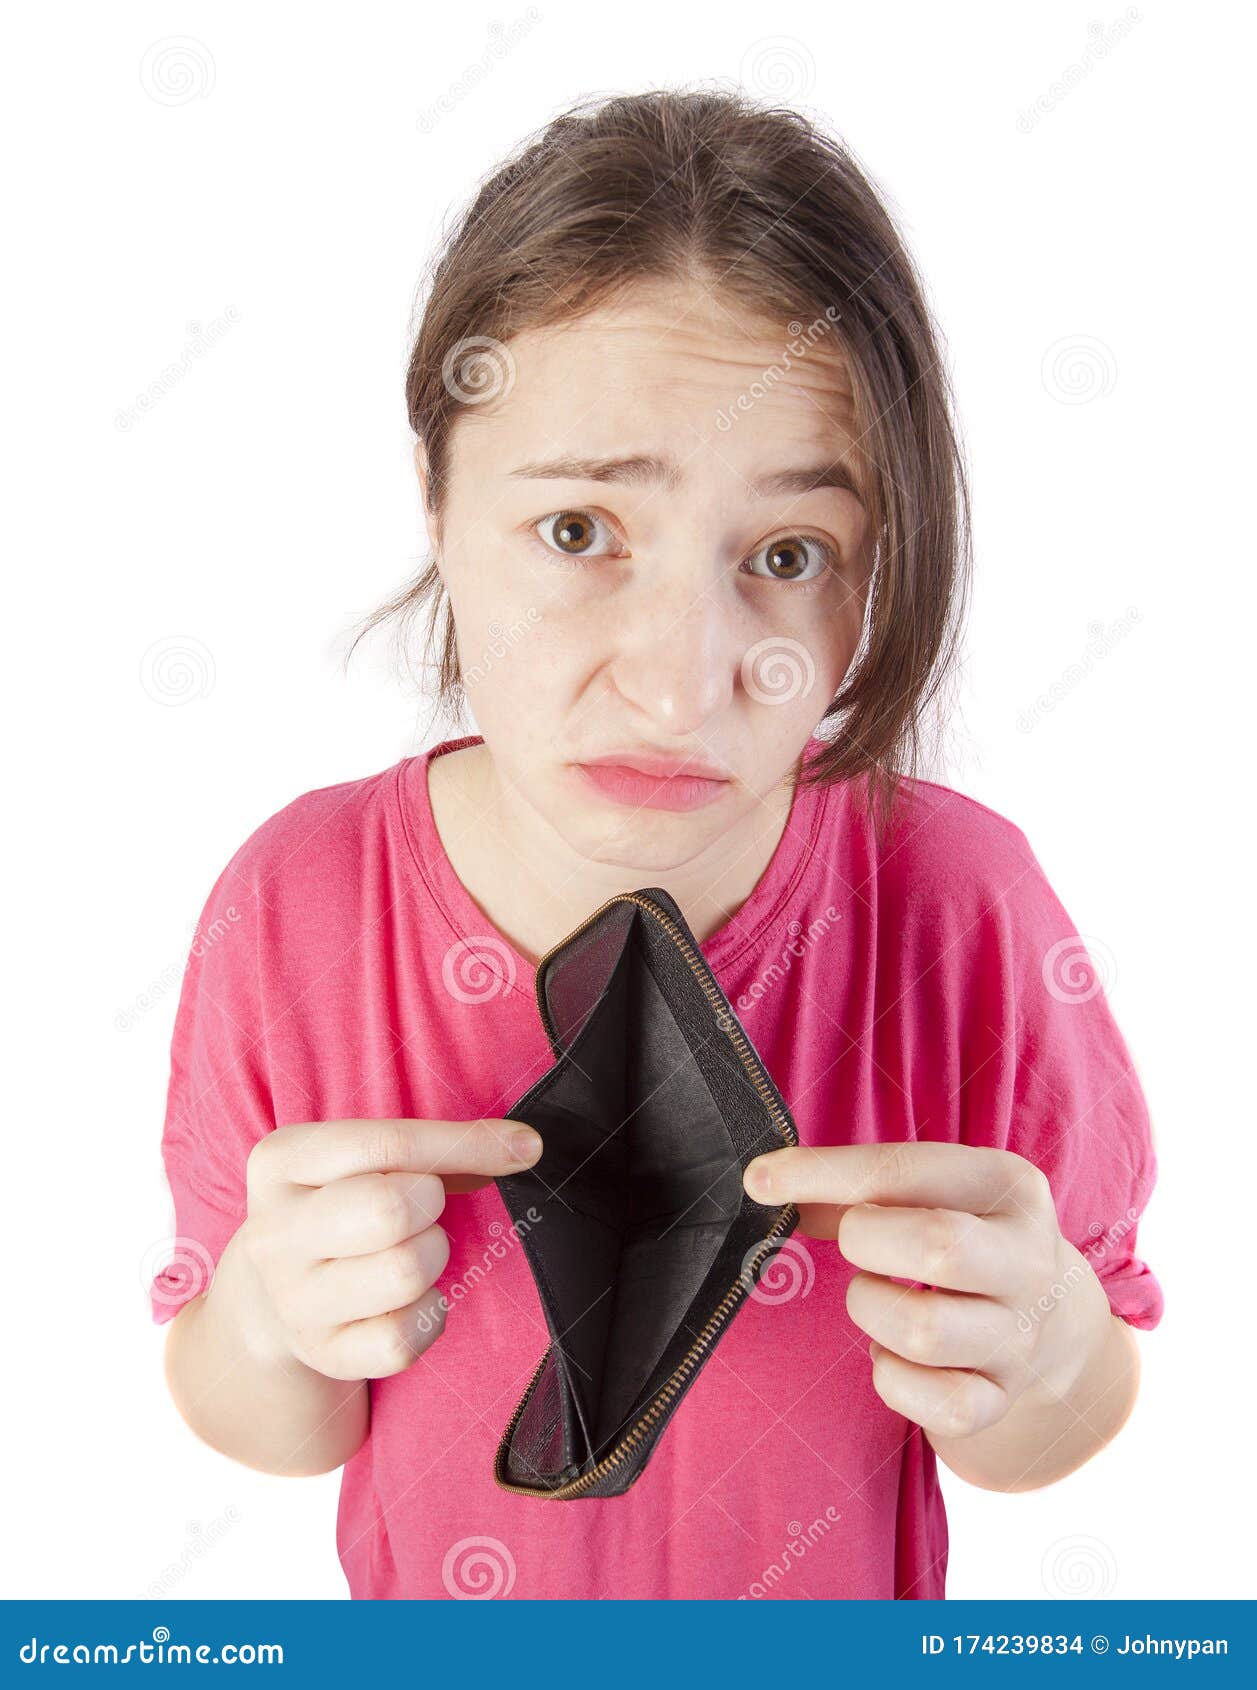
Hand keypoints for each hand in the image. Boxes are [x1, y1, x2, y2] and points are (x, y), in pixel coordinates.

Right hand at [238, 1116, 542, 1379]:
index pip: (388, 1142)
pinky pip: (404, 1339)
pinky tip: (412, 1300)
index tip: (525, 1147)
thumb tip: (523, 1147)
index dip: (468, 1144)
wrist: (276, 1290)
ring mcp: (292, 1301)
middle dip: (430, 1204)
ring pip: (404, 1273)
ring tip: (411, 1250)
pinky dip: (428, 1315)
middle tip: (422, 1209)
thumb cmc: (345, 1202)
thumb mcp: (367, 1158)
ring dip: (432, 1257)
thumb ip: (439, 1145)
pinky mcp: (320, 1355)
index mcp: (281, 1161)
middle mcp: (273, 1233)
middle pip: (390, 1209)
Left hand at [742, 1141, 1111, 1444]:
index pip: (905, 1172)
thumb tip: (767, 1184)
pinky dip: (894, 1379)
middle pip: (939, 1247)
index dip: (822, 1174)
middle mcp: (1028, 1261)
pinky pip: (937, 1404)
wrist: (1043, 1315)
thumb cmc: (957, 1231)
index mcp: (1008, 1187)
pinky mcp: (1001, 1399)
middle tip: (859, 1245)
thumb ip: (850, 1185)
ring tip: (876, 1297)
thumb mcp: (925, 1190)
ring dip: (872, 1311)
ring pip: (924, 1331)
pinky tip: (893, 1353)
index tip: (759, 1179)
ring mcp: (1020, 1337)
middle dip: (866, 1243)